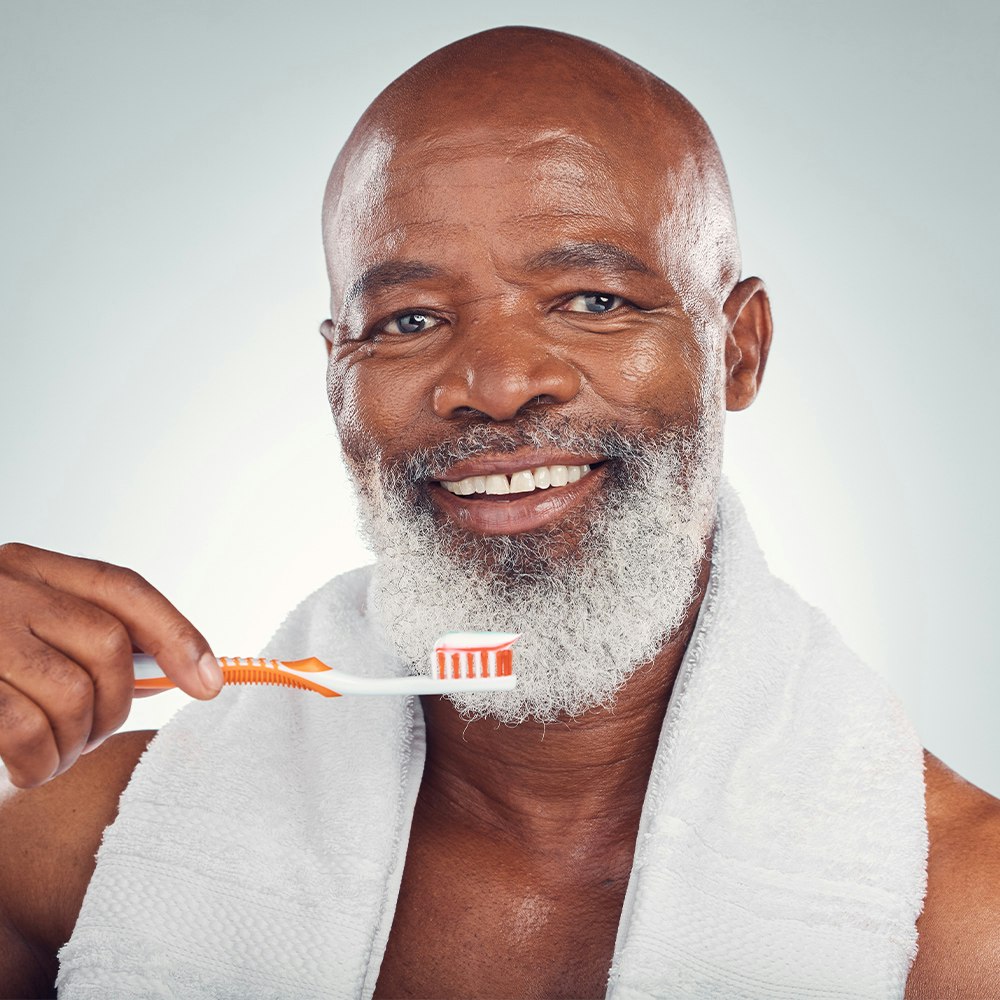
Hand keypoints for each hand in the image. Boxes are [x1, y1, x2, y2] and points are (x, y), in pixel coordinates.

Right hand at [0, 543, 221, 787]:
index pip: (123, 589)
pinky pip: (23, 730)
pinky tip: (29, 769)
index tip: (211, 683)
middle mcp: (3, 587)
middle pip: (107, 645)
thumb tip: (171, 674)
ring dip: (77, 741)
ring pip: (72, 692)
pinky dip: (40, 761)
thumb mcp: (23, 630)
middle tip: (93, 735)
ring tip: (56, 756)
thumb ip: (84, 640)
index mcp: (28, 567)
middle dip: (116, 704)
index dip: (177, 634)